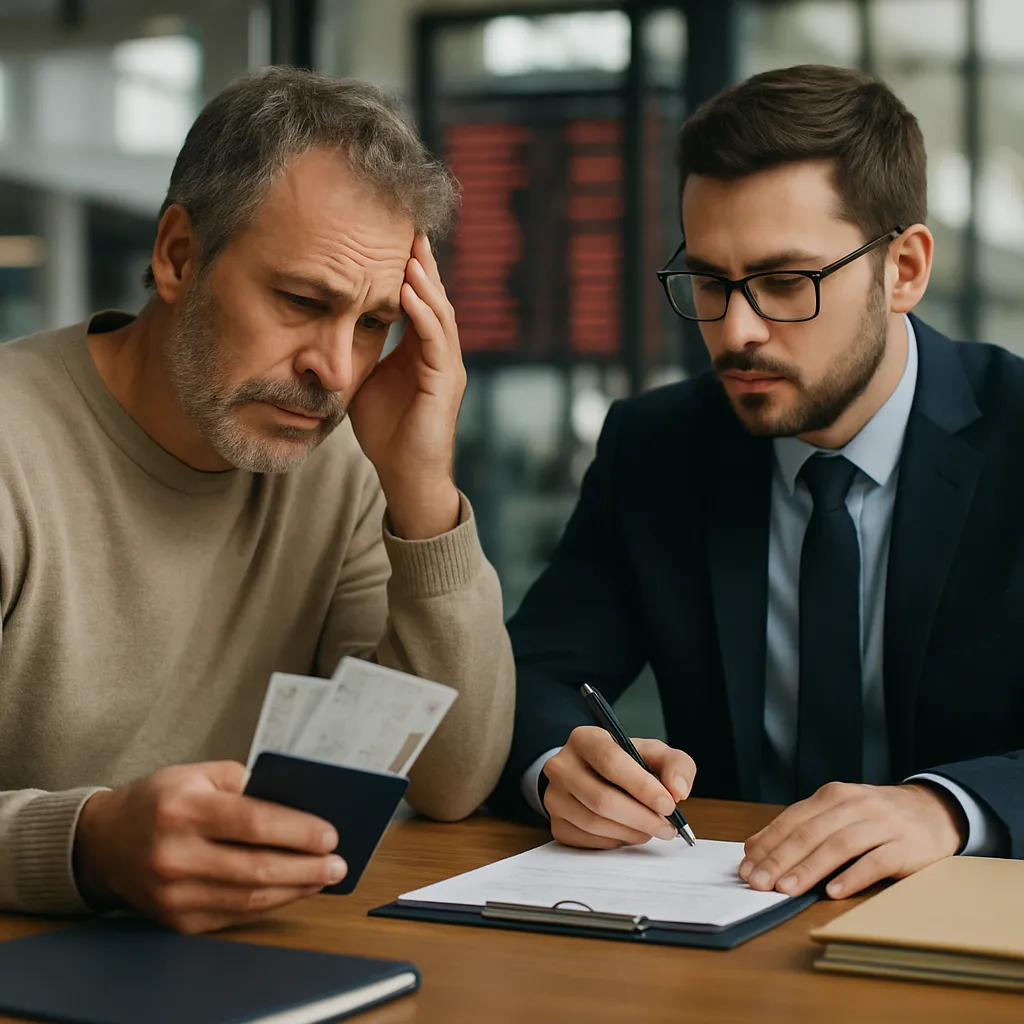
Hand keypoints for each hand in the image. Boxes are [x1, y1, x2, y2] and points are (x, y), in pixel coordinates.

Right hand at [73, 761, 346, 933]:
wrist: (103, 843)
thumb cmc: (160, 800)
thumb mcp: (196, 773)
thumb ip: (245, 782)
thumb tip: (297, 802)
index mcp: (183, 809)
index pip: (253, 823)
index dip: (297, 831)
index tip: (330, 835)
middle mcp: (174, 855)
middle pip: (256, 868)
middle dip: (306, 867)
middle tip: (338, 862)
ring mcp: (173, 894)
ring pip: (249, 899)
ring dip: (295, 890)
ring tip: (324, 877)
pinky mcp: (175, 921)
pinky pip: (234, 915)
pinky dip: (270, 905)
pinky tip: (292, 891)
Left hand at [348, 233, 465, 539]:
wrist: (405, 476)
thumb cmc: (386, 433)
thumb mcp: (364, 382)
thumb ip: (357, 352)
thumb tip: (324, 327)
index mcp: (421, 351)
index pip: (417, 300)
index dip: (407, 269)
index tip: (389, 236)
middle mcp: (439, 354)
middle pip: (434, 297)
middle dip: (422, 262)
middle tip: (408, 226)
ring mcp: (446, 367)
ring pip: (440, 313)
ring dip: (425, 282)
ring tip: (410, 250)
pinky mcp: (446, 383)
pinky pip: (436, 340)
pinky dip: (423, 313)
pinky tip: (408, 291)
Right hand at [542, 726, 695, 848]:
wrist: (593, 774)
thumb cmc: (626, 763)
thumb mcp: (653, 753)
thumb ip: (676, 764)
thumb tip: (677, 791)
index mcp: (585, 738)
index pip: (610, 761)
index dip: (642, 786)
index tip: (668, 804)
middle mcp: (561, 765)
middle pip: (601, 798)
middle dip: (641, 817)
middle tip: (667, 827)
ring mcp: (554, 795)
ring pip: (594, 823)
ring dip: (630, 832)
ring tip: (650, 830)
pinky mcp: (555, 822)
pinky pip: (586, 840)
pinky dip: (614, 842)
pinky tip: (627, 833)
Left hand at [739, 782, 966, 899]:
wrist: (934, 811)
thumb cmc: (876, 817)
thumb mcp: (839, 812)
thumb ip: (801, 826)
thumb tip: (755, 847)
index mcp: (832, 796)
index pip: (792, 820)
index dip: (767, 844)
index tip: (746, 867)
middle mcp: (854, 805)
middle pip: (810, 833)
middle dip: (780, 860)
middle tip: (758, 882)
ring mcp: (881, 824)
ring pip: (838, 846)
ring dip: (809, 869)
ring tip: (787, 890)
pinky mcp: (905, 847)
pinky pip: (875, 862)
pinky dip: (852, 876)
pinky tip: (833, 891)